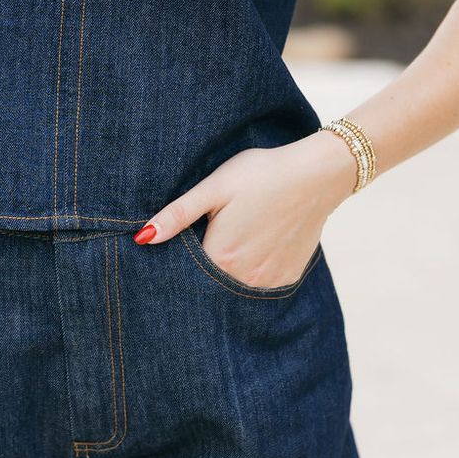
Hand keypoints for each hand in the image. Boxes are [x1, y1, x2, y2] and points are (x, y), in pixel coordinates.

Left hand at [132, 132, 357, 287]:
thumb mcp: (214, 188)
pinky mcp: (286, 278)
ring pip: (235, 283)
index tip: (185, 239)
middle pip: (210, 280)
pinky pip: (260, 282)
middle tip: (216, 232)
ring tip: (237, 236)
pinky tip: (257, 243)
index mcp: (221, 257)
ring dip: (229, 269)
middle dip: (203, 265)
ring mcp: (268, 281)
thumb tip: (141, 239)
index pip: (186, 271)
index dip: (179, 257)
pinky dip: (253, 269)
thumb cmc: (261, 174)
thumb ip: (177, 216)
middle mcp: (244, 278)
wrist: (317, 174)